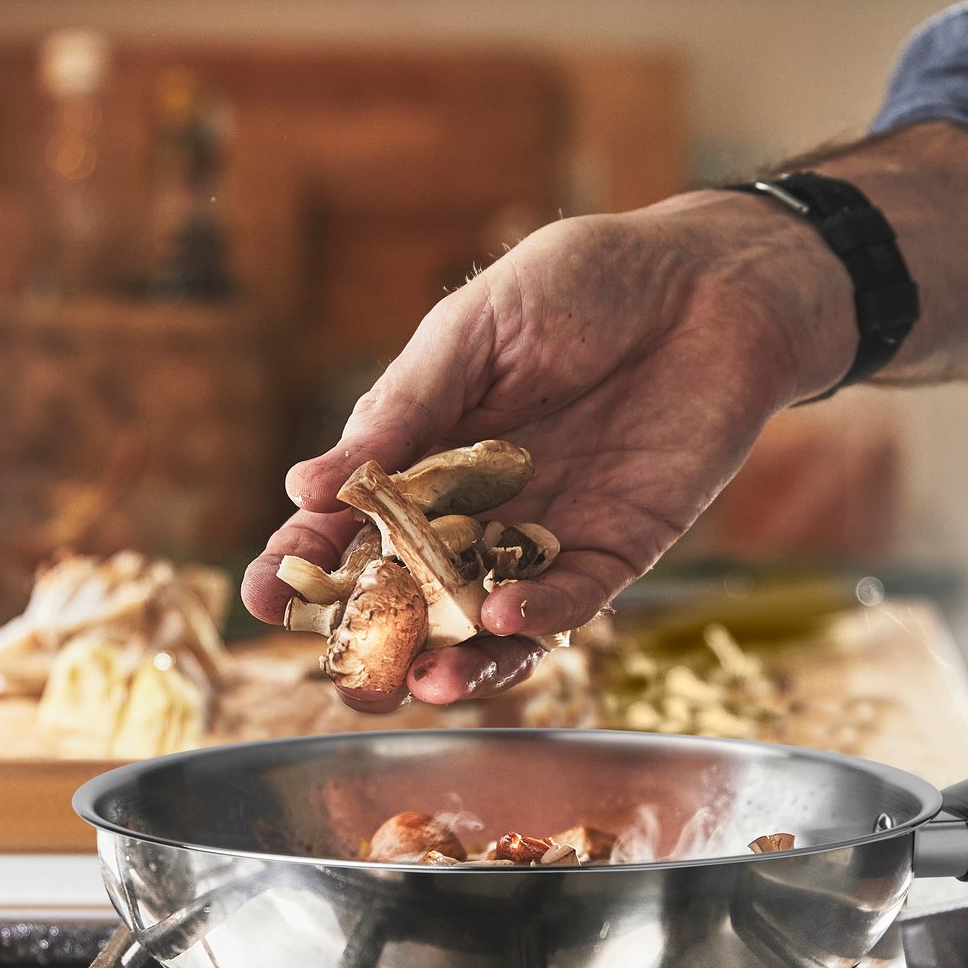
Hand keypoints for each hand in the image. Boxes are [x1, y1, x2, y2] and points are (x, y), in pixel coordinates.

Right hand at [243, 190, 854, 708]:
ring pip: (489, 621)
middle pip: (412, 595)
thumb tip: (305, 488)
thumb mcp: (473, 334)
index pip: (351, 526)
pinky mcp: (615, 550)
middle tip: (340, 671)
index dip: (305, 565)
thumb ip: (402, 411)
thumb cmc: (583, 285)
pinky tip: (506, 615)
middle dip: (373, 638)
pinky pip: (572, 598)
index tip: (260, 596)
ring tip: (422, 682)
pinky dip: (539, 612)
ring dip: (457, 657)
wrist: (708, 284)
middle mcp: (478, 510)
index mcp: (426, 455)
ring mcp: (545, 536)